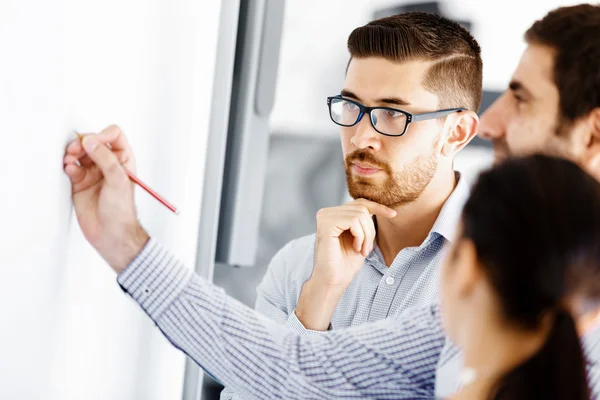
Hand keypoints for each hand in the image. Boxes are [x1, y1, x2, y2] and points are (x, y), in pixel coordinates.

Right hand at [63, 125, 148, 272]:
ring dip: (73, 152)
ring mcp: (93, 173)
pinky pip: (71, 166)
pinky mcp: (80, 182)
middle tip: (77, 149)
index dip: (103, 135)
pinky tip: (70, 170)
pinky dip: (68, 165)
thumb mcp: (118, 181)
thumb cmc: (121, 211)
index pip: (114, 136)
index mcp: (123, 160)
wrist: (111, 234)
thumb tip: (92, 142)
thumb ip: (106, 159)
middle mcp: (108, 164)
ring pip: (80, 153)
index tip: (94, 142)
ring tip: (71, 159)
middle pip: (93, 142)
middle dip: (83, 143)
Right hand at [295, 199, 395, 329]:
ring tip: (361, 250)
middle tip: (366, 250)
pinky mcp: (325, 223)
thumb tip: (377, 207)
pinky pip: (353, 220)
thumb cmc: (346, 263)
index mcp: (333, 215)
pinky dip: (360, 236)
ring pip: (360, 214)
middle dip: (370, 230)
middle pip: (361, 208)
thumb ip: (364, 221)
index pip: (359, 203)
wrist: (334, 281)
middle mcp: (326, 213)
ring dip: (366, 235)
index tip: (393, 214)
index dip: (377, 207)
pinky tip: (355, 248)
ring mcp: (324, 217)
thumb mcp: (360, 238)